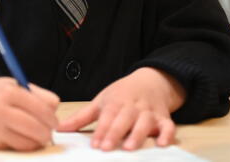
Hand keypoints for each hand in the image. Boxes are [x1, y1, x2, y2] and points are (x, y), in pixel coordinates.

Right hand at [0, 74, 59, 150]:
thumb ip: (39, 95)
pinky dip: (23, 145)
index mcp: (9, 92)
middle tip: (49, 132)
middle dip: (46, 132)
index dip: (51, 118)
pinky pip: (15, 147)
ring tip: (38, 136)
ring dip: (36, 142)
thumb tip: (55, 109)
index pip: (39, 108)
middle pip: (34, 127)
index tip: (55, 122)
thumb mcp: (17, 86)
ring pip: (26, 142)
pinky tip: (23, 137)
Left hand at [57, 67, 185, 150]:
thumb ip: (81, 117)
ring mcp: (149, 112)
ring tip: (130, 147)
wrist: (151, 81)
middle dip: (116, 133)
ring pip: (145, 122)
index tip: (95, 144)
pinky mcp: (164, 118)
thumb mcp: (101, 101)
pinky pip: (168, 126)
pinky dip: (167, 134)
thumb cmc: (122, 94)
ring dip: (138, 134)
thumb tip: (60, 129)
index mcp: (116, 102)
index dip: (102, 130)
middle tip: (107, 148)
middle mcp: (133, 107)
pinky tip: (162, 144)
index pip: (108, 116)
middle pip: (124, 119)